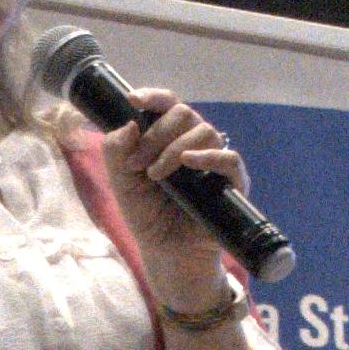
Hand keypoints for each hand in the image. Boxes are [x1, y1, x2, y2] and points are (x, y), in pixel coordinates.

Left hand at [95, 93, 246, 312]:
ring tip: (156, 175)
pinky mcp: (232, 183)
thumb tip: (129, 124)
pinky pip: (229, 157)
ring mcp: (214, 161)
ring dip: (174, 148)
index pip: (167, 104)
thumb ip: (117, 152)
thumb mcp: (121, 183)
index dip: (153, 96)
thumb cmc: (147, 215)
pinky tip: (188, 162)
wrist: (166, 253)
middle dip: (156, 134)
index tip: (133, 100)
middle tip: (138, 164)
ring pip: (204, 130)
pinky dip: (209, 155)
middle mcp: (193, 143)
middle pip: (184, 113)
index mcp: (168, 137)